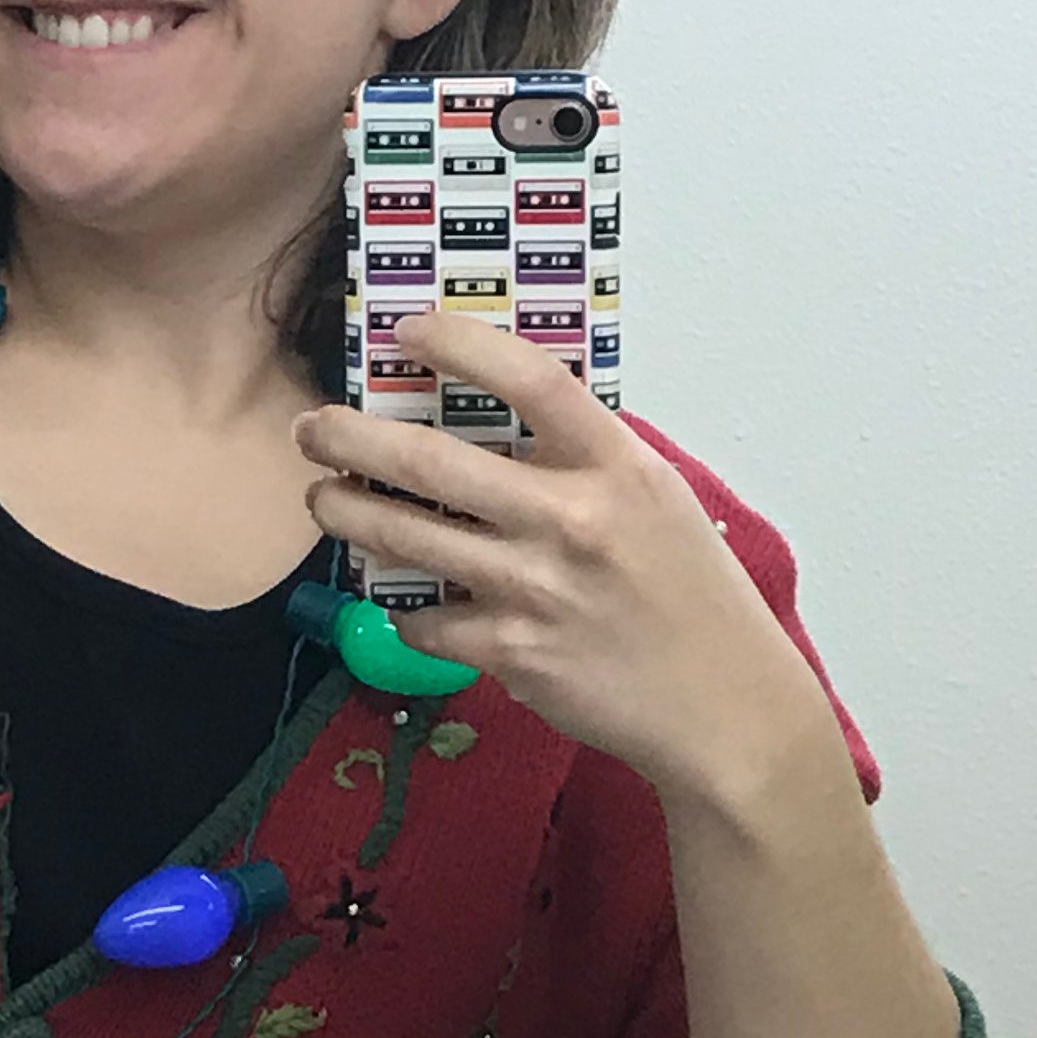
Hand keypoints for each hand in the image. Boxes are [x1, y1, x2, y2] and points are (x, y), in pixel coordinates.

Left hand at [294, 313, 833, 816]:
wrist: (723, 706)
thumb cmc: (691, 596)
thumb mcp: (658, 501)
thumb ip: (587, 460)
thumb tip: (502, 418)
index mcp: (618, 466)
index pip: (530, 378)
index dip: (459, 343)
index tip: (407, 331)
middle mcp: (572, 519)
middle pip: (430, 460)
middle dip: (351, 439)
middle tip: (313, 429)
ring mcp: (536, 588)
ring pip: (405, 538)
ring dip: (346, 514)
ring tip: (325, 499)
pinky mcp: (512, 653)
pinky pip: (423, 620)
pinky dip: (403, 608)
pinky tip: (400, 598)